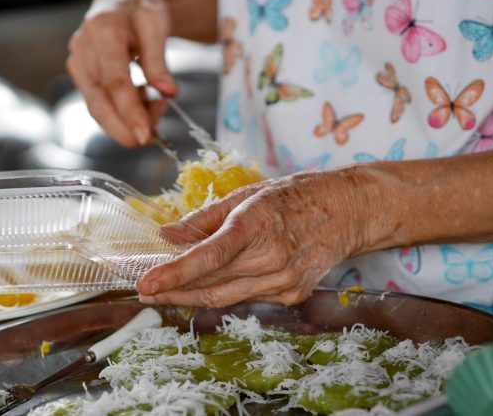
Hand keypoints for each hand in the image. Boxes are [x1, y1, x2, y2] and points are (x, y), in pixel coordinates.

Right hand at [66, 0, 177, 146]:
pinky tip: (143, 100)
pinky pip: (99, 104)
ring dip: (127, 119)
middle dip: (125, 127)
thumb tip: (169, 92)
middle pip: (99, 102)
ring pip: (97, 108)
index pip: (115, 81)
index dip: (130, 111)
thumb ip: (159, 60)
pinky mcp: (82, 76)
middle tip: (152, 136)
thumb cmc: (141, 8)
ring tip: (157, 105)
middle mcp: (83, 49)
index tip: (146, 133)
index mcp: (102, 30)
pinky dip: (122, 112)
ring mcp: (78, 64)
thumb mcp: (157, 24)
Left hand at [137, 167, 382, 306]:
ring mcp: (283, 282)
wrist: (347, 212)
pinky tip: (208, 283)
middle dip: (172, 289)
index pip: (208, 257)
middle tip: (145, 288)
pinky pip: (244, 298)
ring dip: (191, 294)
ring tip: (166, 288)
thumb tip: (166, 235)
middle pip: (210, 284)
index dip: (173, 274)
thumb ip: (203, 218)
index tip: (146, 283)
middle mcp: (271, 259)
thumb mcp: (246, 195)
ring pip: (224, 297)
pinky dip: (221, 291)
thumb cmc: (294, 196)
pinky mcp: (290, 295)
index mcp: (256, 225)